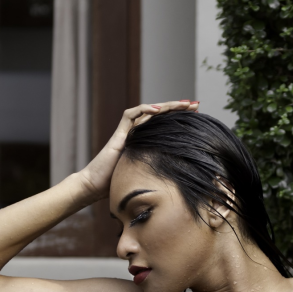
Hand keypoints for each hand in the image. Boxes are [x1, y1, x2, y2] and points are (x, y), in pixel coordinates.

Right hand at [76, 100, 198, 200]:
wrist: (96, 187)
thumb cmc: (119, 185)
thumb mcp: (148, 176)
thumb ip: (161, 171)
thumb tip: (185, 176)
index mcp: (146, 142)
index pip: (165, 125)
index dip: (179, 119)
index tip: (197, 115)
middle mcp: (137, 134)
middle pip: (159, 115)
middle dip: (177, 108)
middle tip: (195, 104)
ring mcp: (127, 133)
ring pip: (147, 112)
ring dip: (165, 106)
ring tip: (182, 104)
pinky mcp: (118, 135)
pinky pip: (130, 115)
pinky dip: (143, 110)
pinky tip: (157, 110)